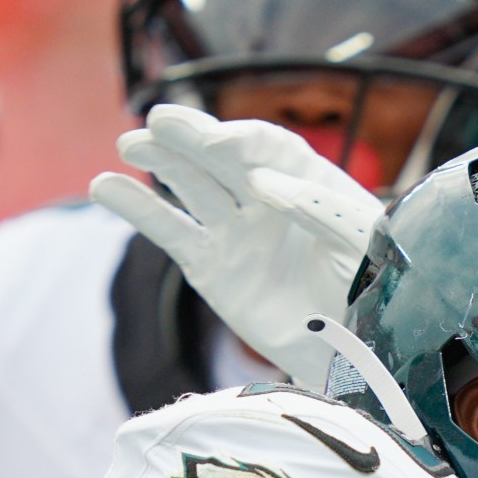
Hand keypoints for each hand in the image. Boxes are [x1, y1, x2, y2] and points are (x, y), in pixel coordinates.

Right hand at [90, 105, 382, 386]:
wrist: (356, 355)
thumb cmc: (371, 294)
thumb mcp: (361, 244)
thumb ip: (317, 209)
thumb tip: (260, 182)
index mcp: (309, 182)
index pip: (271, 148)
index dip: (246, 142)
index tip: (223, 145)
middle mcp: (267, 197)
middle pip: (222, 157)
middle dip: (192, 136)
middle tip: (160, 121)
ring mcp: (235, 229)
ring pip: (191, 184)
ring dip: (161, 161)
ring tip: (131, 144)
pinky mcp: (210, 265)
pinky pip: (170, 231)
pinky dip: (138, 208)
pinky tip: (106, 186)